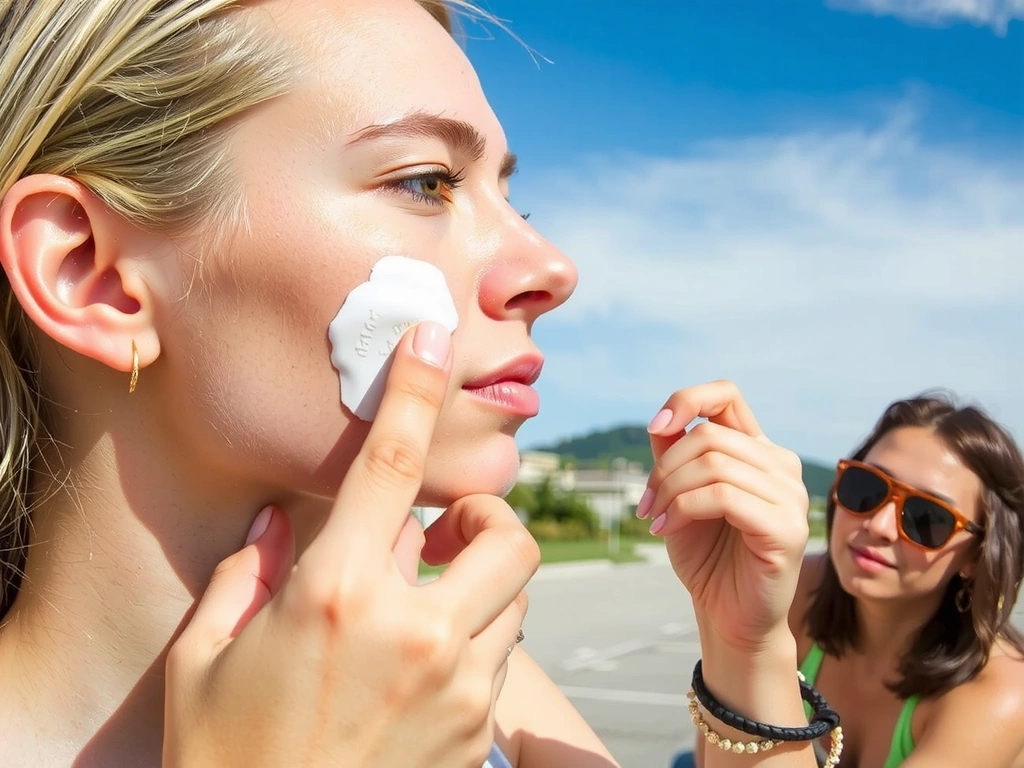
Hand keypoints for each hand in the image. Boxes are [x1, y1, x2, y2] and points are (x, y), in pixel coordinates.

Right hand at [162, 321, 537, 767]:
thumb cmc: (229, 761)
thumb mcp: (204, 662)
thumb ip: (246, 575)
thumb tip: (283, 522)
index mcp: (335, 594)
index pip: (390, 465)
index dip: (414, 388)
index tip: (430, 335)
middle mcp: (413, 629)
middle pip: (512, 536)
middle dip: (491, 523)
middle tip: (449, 535)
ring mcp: (459, 684)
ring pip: (519, 597)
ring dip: (487, 584)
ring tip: (436, 601)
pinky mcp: (480, 732)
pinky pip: (505, 659)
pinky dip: (482, 642)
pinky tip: (431, 665)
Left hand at [642, 380, 808, 650]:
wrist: (728, 615)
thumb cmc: (707, 555)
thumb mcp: (680, 495)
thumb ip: (674, 456)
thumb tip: (661, 422)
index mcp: (757, 451)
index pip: (727, 395)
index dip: (686, 400)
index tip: (654, 429)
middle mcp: (780, 466)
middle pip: (709, 435)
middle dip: (664, 467)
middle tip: (646, 503)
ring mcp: (790, 496)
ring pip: (713, 464)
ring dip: (669, 490)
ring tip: (655, 518)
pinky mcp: (785, 528)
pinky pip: (723, 496)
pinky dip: (683, 508)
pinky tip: (666, 529)